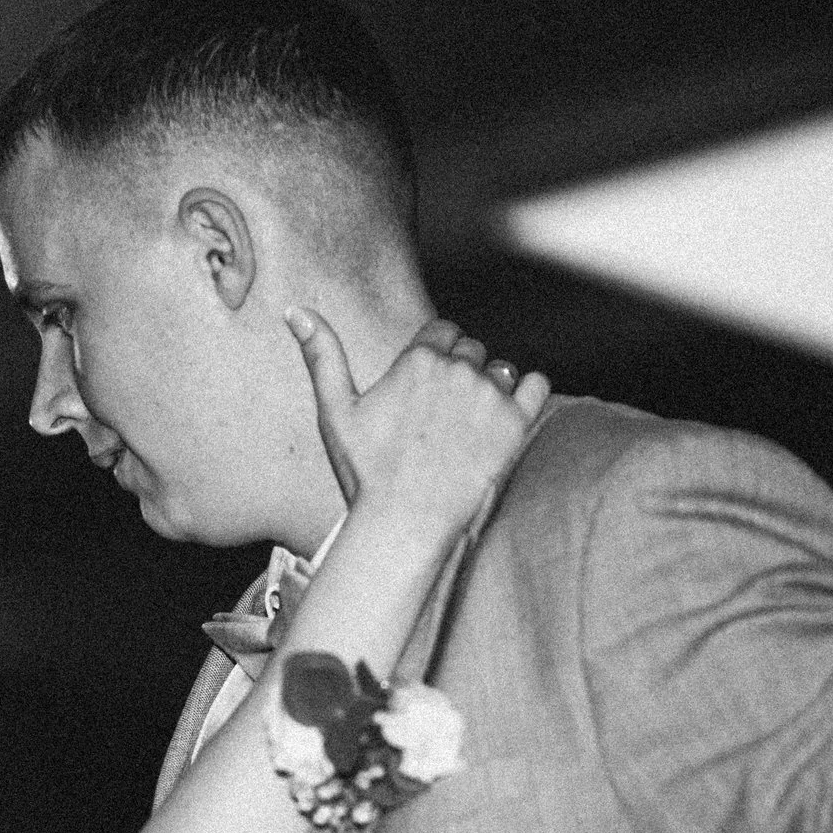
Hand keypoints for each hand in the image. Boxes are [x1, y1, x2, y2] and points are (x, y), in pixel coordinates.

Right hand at [287, 309, 549, 517]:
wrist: (405, 524)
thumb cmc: (366, 472)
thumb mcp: (336, 412)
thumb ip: (322, 355)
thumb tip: (296, 309)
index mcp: (418, 360)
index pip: (443, 332)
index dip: (434, 359)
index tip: (424, 394)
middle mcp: (458, 370)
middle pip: (471, 350)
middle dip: (460, 375)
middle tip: (441, 421)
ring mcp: (490, 396)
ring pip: (501, 369)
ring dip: (490, 389)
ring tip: (468, 429)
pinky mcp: (516, 424)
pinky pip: (536, 385)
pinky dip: (526, 395)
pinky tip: (503, 421)